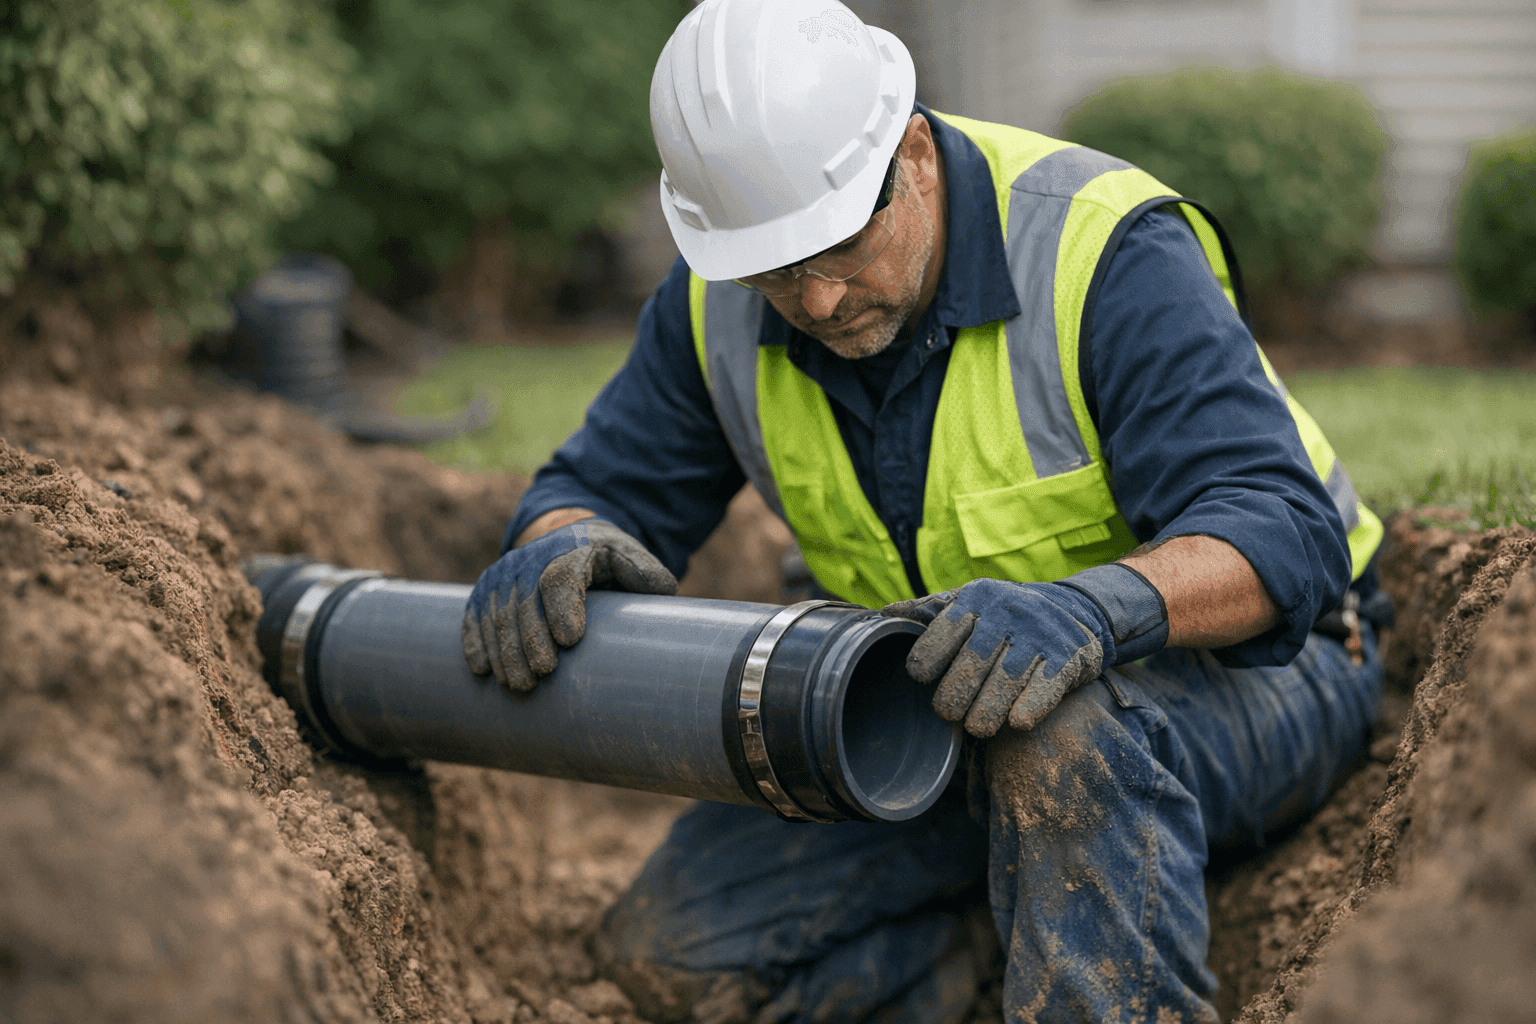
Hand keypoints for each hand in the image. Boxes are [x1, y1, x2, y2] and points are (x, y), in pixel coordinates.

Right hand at [462, 519, 676, 691]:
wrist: (568, 537)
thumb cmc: (608, 560)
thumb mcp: (633, 558)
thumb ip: (648, 575)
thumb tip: (660, 592)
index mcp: (573, 550)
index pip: (562, 576)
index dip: (563, 607)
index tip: (570, 641)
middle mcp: (533, 557)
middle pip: (525, 600)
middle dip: (530, 641)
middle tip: (541, 676)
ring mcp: (506, 571)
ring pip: (498, 612)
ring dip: (505, 651)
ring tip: (517, 685)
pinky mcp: (487, 587)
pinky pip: (475, 614)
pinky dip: (475, 641)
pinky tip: (481, 669)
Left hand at [884, 565, 1167, 737]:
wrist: (1074, 611)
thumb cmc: (1003, 617)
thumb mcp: (967, 604)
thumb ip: (927, 612)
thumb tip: (881, 615)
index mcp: (975, 598)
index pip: (941, 632)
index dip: (926, 660)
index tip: (920, 678)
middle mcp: (1007, 612)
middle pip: (971, 663)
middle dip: (955, 695)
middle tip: (948, 713)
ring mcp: (1039, 634)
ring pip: (1006, 680)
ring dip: (987, 711)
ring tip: (977, 728)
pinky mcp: (1069, 656)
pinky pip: (1046, 687)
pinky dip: (1030, 707)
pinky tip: (1017, 723)